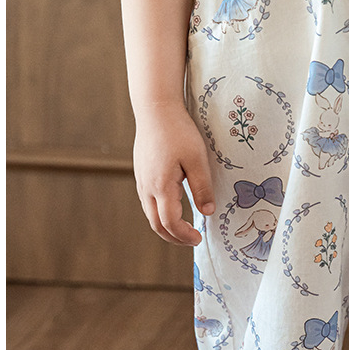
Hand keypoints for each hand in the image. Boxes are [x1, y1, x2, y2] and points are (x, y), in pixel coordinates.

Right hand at [133, 104, 214, 245]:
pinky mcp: (141, 174)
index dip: (184, 235)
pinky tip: (175, 208)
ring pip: (150, 215)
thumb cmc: (178, 131)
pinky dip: (160, 213)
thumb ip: (202, 188)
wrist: (155, 109)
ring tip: (185, 228)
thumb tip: (207, 213)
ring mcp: (141, 181)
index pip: (170, 223)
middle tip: (192, 240)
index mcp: (161, 186)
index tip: (199, 238)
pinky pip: (147, 202)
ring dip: (167, 226)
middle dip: (174, 237)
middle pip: (156, 224)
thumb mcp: (197, 159)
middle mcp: (146, 187)